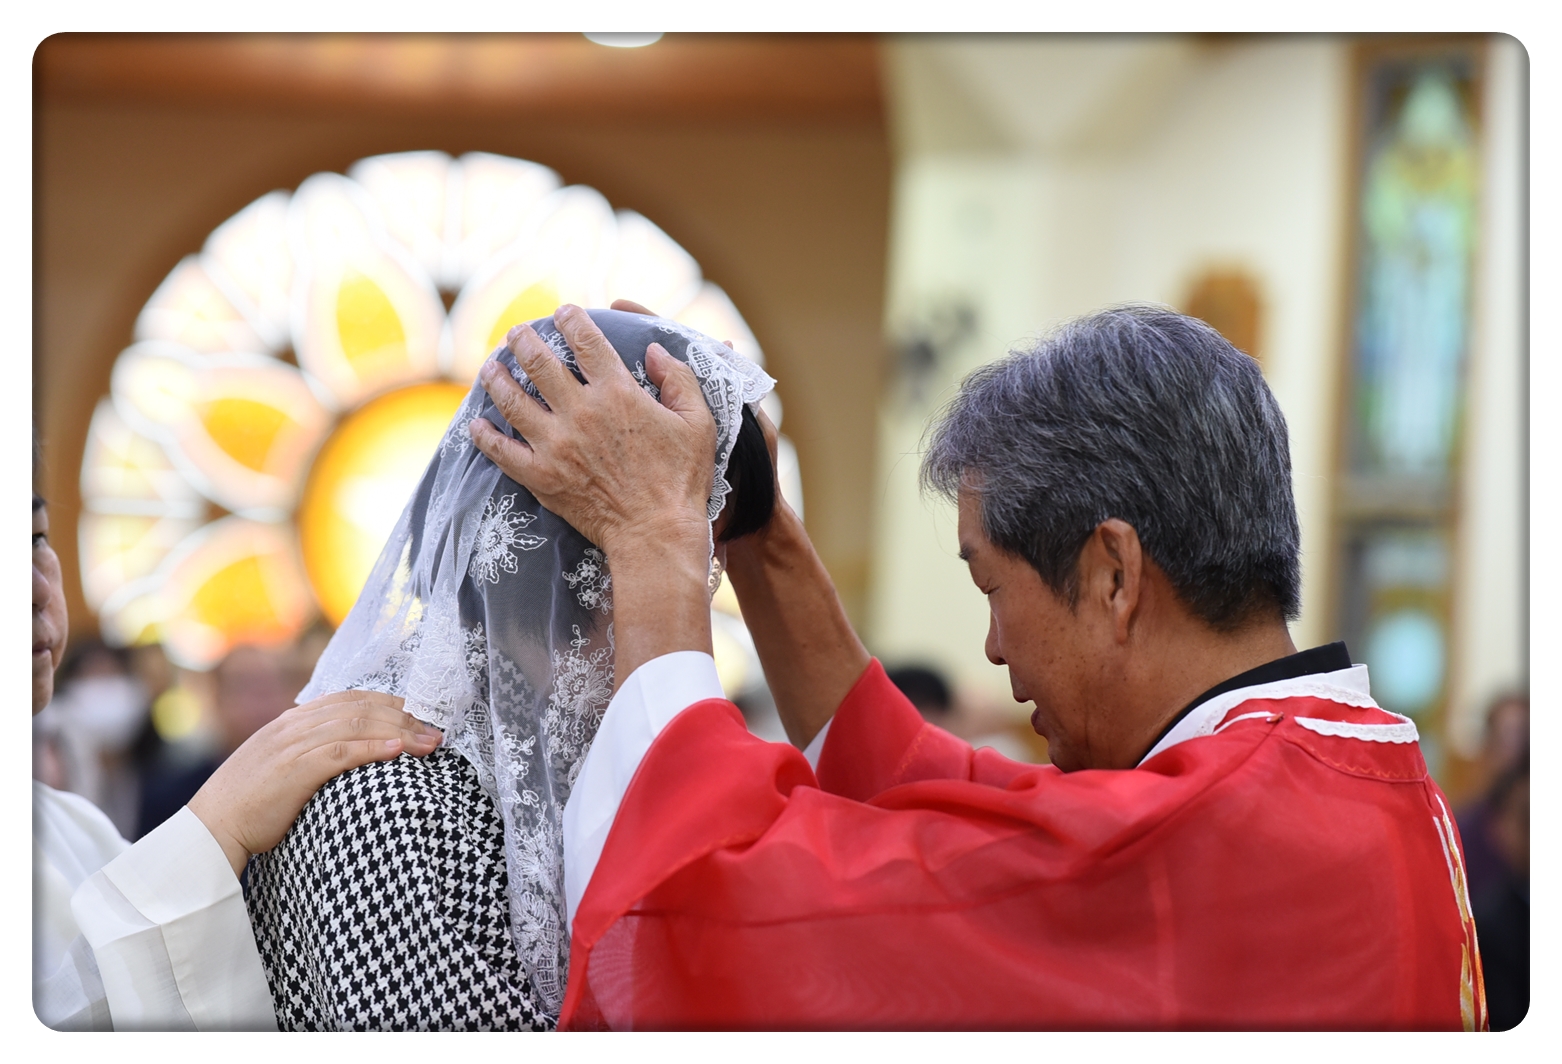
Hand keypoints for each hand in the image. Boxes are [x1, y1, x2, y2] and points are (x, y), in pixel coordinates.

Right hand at [187, 691, 441, 876]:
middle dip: (404, 718)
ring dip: (400, 733)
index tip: (417, 717)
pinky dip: (374, 749)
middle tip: (435, 732)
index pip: (350, 699)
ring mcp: (293, 745)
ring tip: (430, 743)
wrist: (211, 828)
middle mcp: (293, 726)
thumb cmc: (248, 805)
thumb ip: (307, 751)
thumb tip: (344, 753)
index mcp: (291, 722)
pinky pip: (342, 752)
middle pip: (361, 708)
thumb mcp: (278, 766)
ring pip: (357, 725)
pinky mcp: (295, 770)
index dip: (388, 704)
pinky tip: (399, 752)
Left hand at [469, 303, 719, 686]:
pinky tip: (476, 424)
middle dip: (523, 341)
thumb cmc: (682, 480)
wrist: (656, 534)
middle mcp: (580, 413)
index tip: (562, 312)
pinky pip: (501, 451)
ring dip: (497, 378)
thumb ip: (678, 380)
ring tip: (490, 367)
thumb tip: (655, 350)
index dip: (571, 320)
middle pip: (539, 363)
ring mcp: (555, 445)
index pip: (586, 342)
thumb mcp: (697, 423)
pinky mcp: (540, 477)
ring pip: (512, 400)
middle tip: (516, 334)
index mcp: (617, 394)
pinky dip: (485, 436)